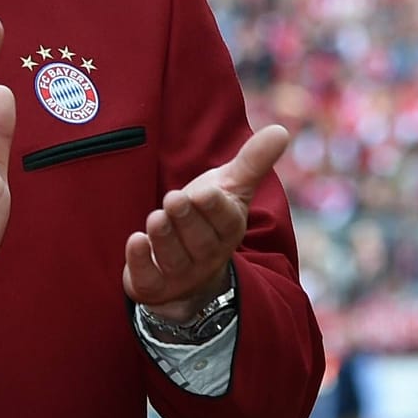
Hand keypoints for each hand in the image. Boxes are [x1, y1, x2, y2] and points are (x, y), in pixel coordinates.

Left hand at [123, 124, 288, 322]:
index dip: (215, 208)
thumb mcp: (230, 189)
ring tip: (156, 218)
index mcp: (227, 230)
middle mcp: (207, 255)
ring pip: (174, 260)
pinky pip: (148, 279)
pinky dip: (140, 262)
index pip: (225, 222)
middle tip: (173, 198)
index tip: (205, 192)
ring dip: (164, 239)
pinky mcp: (154, 286)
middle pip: (199, 242)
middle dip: (186, 220)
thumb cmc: (208, 218)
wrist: (188, 270)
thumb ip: (252, 161)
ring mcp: (181, 274)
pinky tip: (135, 241)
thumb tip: (281, 131)